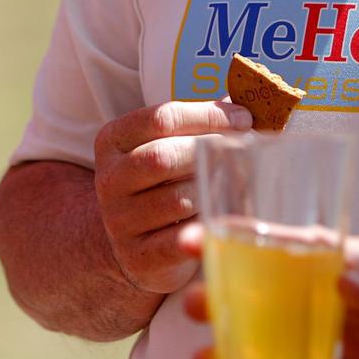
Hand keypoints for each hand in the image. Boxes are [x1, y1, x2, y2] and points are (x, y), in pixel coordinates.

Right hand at [91, 99, 252, 295]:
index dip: (208, 115)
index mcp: (113, 140)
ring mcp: (119, 221)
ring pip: (177, 199)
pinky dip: (204, 230)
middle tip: (243, 150)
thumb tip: (249, 101)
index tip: (244, 119)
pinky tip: (221, 220)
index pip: (162, 118)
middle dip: (210, 150)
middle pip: (164, 157)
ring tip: (233, 183)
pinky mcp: (138, 257)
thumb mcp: (167, 145)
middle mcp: (109, 179)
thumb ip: (201, 122)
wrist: (133, 244)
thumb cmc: (163, 183)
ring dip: (213, 190)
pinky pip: (178, 242)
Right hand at [184, 231, 358, 358]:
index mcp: (324, 265)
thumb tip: (343, 284)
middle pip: (251, 302)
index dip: (225, 241)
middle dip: (214, 301)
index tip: (192, 241)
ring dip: (227, 356)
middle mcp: (314, 307)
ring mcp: (320, 351)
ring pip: (262, 353)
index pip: (267, 247)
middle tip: (194, 304)